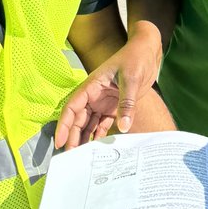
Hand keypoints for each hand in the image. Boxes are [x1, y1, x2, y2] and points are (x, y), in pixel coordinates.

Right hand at [55, 32, 161, 148]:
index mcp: (92, 86)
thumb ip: (127, 103)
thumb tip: (124, 127)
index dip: (64, 125)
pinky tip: (98, 148)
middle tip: (72, 157)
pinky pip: (103, 123)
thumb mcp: (131, 78)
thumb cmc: (136, 58)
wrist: (148, 50)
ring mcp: (103, 101)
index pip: (72, 107)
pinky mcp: (114, 106)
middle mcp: (94, 95)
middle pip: (78, 119)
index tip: (59, 142)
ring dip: (85, 138)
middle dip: (73, 137)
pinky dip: (100, 135)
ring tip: (82, 157)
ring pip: (89, 123)